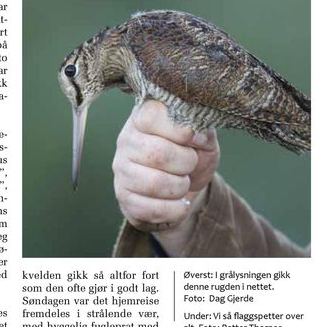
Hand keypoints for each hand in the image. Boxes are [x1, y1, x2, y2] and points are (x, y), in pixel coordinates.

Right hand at [112, 99, 219, 248]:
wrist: (185, 188)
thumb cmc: (192, 156)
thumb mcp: (204, 139)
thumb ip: (203, 129)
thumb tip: (196, 134)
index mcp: (144, 118)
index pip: (152, 116)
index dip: (180, 131)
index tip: (193, 138)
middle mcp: (127, 140)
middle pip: (157, 153)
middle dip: (186, 163)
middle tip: (191, 164)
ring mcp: (122, 170)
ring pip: (155, 184)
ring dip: (180, 187)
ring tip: (184, 183)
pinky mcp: (124, 197)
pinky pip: (153, 209)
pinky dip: (176, 209)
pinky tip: (179, 202)